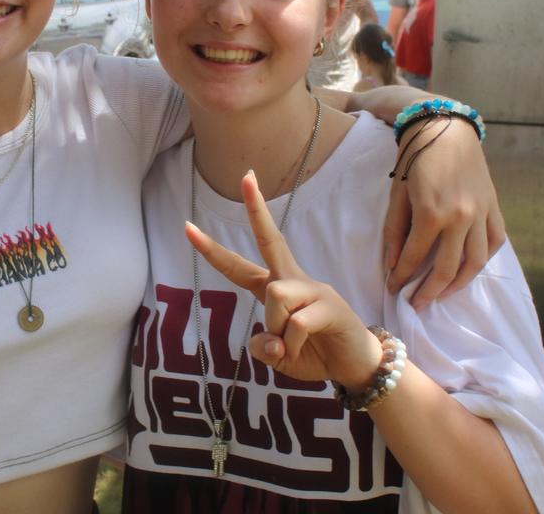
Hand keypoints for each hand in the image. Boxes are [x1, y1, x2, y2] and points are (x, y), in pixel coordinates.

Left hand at [186, 171, 382, 387]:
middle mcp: (292, 281)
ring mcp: (314, 290)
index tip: (187, 227)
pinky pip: (296, 323)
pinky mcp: (331, 305)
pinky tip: (300, 352)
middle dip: (256, 209)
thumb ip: (263, 347)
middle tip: (246, 176)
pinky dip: (290, 346)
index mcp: (274, 289)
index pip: (238, 266)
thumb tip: (269, 339)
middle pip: (271, 239)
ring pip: (275, 294)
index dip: (212, 250)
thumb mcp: (277, 356)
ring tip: (289, 348)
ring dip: (275, 327)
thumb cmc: (314, 354)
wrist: (355, 367)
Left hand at [383, 118, 505, 307]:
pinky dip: (483, 260)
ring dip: (458, 285)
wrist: (445, 129)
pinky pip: (495, 242)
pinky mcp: (494, 207)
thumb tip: (394, 266)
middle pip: (448, 269)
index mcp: (432, 214)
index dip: (402, 278)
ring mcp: (482, 213)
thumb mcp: (397, 195)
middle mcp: (462, 218)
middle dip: (429, 292)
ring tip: (441, 295)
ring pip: (476, 262)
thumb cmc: (414, 159)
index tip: (393, 290)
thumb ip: (395, 233)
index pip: (416, 259)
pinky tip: (469, 269)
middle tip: (416, 305)